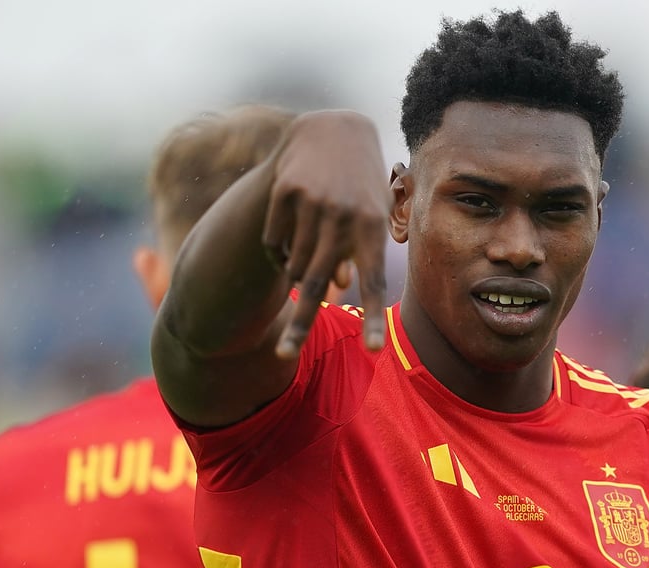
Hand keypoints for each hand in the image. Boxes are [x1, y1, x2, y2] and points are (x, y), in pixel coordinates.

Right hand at [262, 111, 390, 358]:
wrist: (332, 130)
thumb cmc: (358, 185)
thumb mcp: (370, 215)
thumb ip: (359, 254)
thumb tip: (336, 288)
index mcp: (372, 226)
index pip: (374, 281)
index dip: (374, 317)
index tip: (373, 350)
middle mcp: (342, 217)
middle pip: (318, 284)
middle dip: (300, 325)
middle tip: (285, 354)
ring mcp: (311, 204)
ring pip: (294, 264)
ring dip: (297, 272)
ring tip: (308, 249)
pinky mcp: (284, 193)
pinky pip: (274, 242)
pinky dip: (279, 250)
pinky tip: (290, 229)